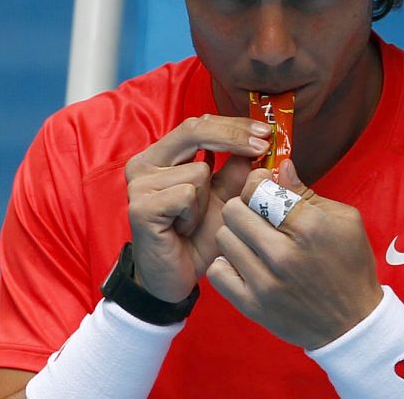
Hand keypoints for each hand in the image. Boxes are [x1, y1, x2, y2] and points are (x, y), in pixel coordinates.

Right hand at [125, 115, 266, 302]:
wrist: (174, 278)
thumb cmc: (197, 238)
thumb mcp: (226, 200)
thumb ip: (238, 172)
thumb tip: (261, 145)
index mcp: (161, 156)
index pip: (198, 124)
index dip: (233, 124)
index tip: (265, 131)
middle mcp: (144, 164)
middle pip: (194, 131)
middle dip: (233, 138)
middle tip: (262, 147)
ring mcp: (138, 185)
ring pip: (198, 170)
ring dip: (208, 198)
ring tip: (193, 220)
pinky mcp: (140, 207)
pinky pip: (186, 195)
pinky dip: (194, 213)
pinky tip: (182, 229)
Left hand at [207, 161, 383, 348]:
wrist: (353, 324)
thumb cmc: (351, 266)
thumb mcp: (344, 221)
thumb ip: (307, 192)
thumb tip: (280, 166)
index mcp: (309, 227)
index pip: (258, 189)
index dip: (256, 182)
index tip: (262, 186)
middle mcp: (283, 254)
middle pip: (233, 210)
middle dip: (244, 206)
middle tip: (257, 213)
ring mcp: (265, 283)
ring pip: (224, 238)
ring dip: (236, 235)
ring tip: (253, 240)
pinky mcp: (253, 306)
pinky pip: (217, 272)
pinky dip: (227, 264)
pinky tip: (244, 263)